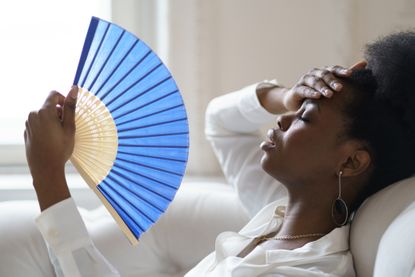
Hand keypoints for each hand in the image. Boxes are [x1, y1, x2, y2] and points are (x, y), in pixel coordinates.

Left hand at [24, 86, 77, 209]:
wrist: (45, 168)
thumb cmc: (60, 148)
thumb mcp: (69, 127)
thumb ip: (70, 106)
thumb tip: (74, 88)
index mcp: (44, 111)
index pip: (54, 94)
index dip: (64, 99)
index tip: (69, 112)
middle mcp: (33, 115)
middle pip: (49, 106)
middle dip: (59, 113)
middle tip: (66, 128)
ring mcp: (28, 124)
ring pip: (44, 115)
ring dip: (53, 120)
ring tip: (59, 135)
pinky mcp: (27, 132)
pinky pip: (38, 124)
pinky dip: (46, 127)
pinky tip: (51, 140)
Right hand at [282, 65, 351, 110]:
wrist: (296, 102)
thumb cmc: (317, 94)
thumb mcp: (331, 86)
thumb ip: (345, 76)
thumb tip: (365, 63)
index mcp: (323, 72)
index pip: (334, 69)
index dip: (341, 71)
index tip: (350, 74)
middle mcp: (314, 74)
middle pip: (324, 75)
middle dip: (332, 81)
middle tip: (340, 88)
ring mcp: (304, 80)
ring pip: (314, 82)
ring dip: (322, 87)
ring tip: (329, 94)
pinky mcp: (296, 90)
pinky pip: (304, 90)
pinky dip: (310, 92)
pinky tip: (317, 96)